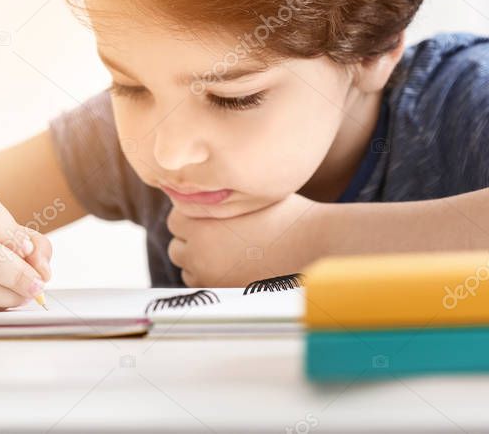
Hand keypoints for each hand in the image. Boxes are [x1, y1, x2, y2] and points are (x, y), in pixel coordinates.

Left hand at [166, 193, 324, 286]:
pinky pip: (204, 287)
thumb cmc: (286, 215)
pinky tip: (235, 266)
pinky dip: (212, 278)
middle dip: (192, 241)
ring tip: (228, 251)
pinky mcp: (225, 295)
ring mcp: (210, 278)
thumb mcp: (249, 196)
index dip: (192, 216)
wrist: (314, 245)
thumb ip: (220, 198)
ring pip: (188, 270)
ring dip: (200, 262)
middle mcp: (199, 253)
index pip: (174, 219)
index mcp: (200, 224)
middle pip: (177, 247)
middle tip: (218, 234)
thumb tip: (202, 192)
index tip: (209, 215)